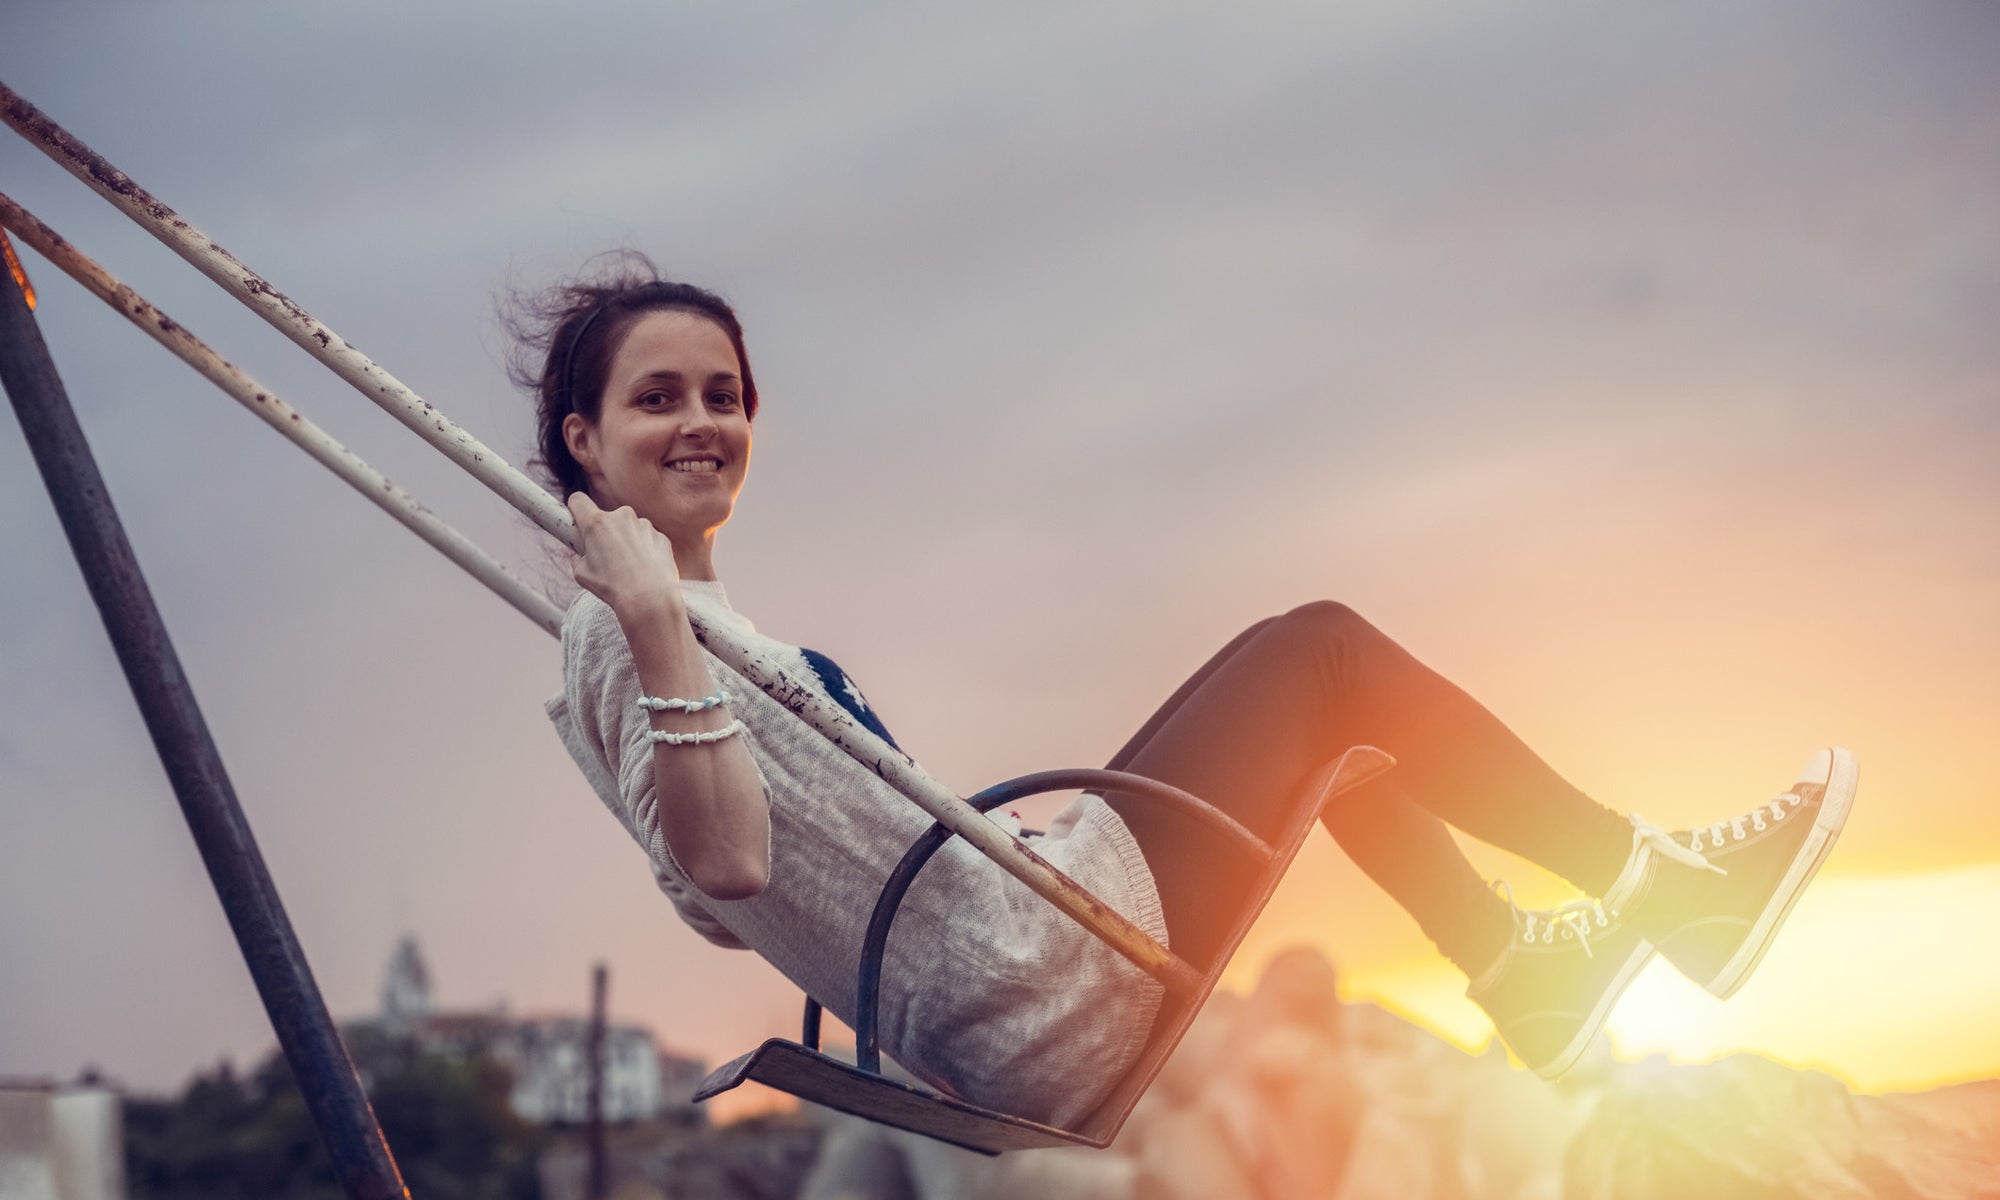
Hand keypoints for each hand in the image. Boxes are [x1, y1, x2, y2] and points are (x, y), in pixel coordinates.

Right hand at [567, 492, 682, 617]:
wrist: (649, 598)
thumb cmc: (612, 587)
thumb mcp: (581, 574)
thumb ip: (578, 557)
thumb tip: (579, 555)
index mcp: (597, 523)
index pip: (578, 500)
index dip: (576, 509)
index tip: (577, 520)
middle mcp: (621, 517)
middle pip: (607, 517)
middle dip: (605, 532)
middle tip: (606, 557)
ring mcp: (644, 524)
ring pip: (629, 528)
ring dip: (626, 541)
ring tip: (629, 568)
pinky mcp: (661, 536)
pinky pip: (647, 538)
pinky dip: (645, 550)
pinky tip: (645, 569)